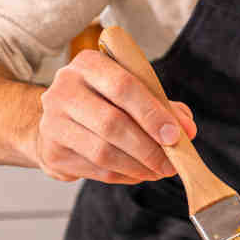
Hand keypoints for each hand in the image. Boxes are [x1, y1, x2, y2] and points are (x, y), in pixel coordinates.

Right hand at [34, 49, 196, 183]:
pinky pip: (97, 170)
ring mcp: (53, 122)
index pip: (123, 86)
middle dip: (148, 147)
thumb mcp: (131, 91)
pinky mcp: (53, 153)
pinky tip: (140, 173)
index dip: (152, 113)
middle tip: (171, 162)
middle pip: (112, 123)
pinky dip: (125, 175)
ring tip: (160, 170)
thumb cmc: (102, 101)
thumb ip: (161, 105)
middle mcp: (64, 89)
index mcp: (87, 64)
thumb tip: (187, 129)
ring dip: (139, 166)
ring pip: (104, 152)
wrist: (57, 121)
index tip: (175, 136)